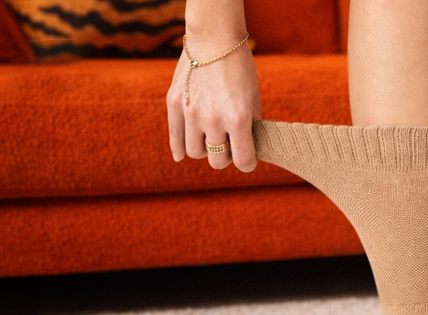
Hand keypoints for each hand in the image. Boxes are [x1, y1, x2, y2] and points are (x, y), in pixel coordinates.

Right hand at [166, 32, 260, 171]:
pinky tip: (180, 156)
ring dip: (205, 149)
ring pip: (196, 153)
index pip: (244, 161)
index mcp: (238, 118)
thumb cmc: (240, 69)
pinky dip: (179, 150)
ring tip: (210, 136)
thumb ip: (250, 128)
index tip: (248, 157)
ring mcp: (190, 112)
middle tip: (229, 143)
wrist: (214, 39)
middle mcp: (212, 119)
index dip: (248, 162)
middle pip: (217, 161)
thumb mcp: (253, 99)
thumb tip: (248, 152)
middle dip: (226, 156)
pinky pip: (174, 139)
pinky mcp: (174, 104)